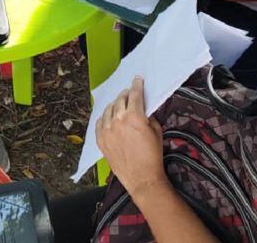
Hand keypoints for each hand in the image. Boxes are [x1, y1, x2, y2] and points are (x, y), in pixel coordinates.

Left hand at [96, 76, 167, 196]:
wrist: (142, 177)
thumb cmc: (152, 155)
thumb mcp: (156, 131)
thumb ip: (148, 116)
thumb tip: (143, 109)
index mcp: (134, 117)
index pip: (134, 94)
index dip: (137, 85)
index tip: (137, 79)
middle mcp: (118, 121)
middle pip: (120, 100)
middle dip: (126, 94)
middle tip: (129, 93)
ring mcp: (107, 131)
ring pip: (108, 110)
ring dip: (115, 104)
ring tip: (119, 105)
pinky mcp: (101, 140)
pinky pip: (99, 123)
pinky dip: (104, 117)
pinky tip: (108, 117)